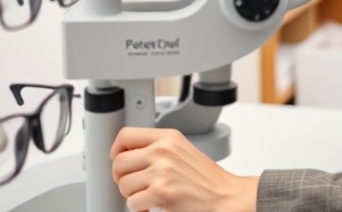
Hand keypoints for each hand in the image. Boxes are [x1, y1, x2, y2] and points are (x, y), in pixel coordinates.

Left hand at [110, 126, 256, 211]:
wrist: (225, 196)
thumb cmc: (206, 178)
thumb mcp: (183, 151)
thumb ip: (158, 148)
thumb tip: (127, 155)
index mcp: (169, 137)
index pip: (126, 135)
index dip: (116, 150)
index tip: (120, 159)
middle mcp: (164, 150)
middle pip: (118, 162)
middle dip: (122, 178)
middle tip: (135, 183)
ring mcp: (162, 171)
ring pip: (123, 184)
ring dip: (132, 195)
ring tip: (149, 194)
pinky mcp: (161, 192)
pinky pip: (132, 202)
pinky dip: (140, 208)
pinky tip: (153, 204)